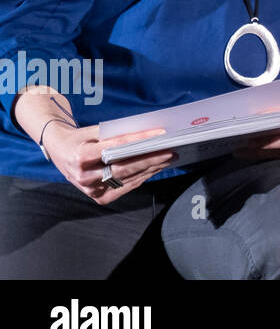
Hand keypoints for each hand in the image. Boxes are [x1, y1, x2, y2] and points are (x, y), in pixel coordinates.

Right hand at [42, 122, 174, 206]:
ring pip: (127, 179)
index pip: (115, 147)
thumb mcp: (93, 131)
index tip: (160, 134)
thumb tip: (148, 134)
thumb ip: (116, 133)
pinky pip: (125, 187)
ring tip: (168, 158)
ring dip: (151, 169)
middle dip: (151, 159)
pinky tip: (155, 169)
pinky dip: (142, 177)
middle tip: (171, 150)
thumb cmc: (80, 138)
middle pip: (123, 167)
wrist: (60, 152)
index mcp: (80, 156)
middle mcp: (84, 176)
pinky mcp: (98, 197)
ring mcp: (90, 189)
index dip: (139, 140)